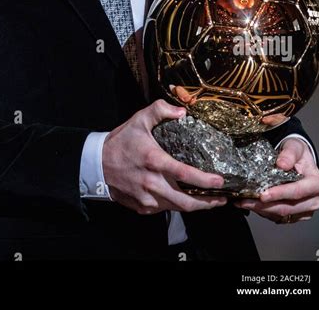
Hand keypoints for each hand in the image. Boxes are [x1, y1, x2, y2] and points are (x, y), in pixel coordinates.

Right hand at [102, 99, 227, 214]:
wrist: (97, 164)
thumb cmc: (121, 141)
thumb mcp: (139, 119)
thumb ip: (160, 110)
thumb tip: (182, 111)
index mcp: (154, 160)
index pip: (185, 174)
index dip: (205, 181)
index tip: (220, 181)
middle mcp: (151, 183)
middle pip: (186, 202)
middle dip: (208, 203)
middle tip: (222, 199)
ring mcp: (146, 198)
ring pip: (177, 208)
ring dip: (195, 206)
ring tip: (209, 201)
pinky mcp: (142, 207)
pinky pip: (164, 209)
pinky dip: (177, 206)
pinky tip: (184, 199)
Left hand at [234, 138, 318, 223]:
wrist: (298, 160)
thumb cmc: (297, 153)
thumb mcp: (295, 147)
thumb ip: (289, 153)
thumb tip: (282, 164)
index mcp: (317, 183)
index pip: (298, 191)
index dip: (280, 194)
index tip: (263, 194)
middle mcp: (314, 200)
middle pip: (288, 207)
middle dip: (265, 206)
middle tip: (246, 200)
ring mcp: (305, 210)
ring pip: (281, 215)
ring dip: (261, 210)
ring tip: (243, 202)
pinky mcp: (295, 215)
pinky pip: (278, 218)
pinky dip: (263, 212)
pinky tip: (250, 204)